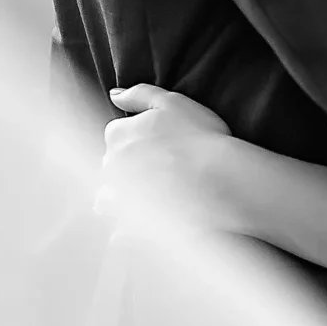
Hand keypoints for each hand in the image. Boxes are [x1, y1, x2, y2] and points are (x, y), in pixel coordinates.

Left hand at [98, 83, 234, 225]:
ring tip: (147, 200)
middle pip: (111, 165)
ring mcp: (120, 196)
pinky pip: (119, 230)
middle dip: (127, 168)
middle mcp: (112, 166)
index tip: (155, 145)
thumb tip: (114, 95)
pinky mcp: (131, 223)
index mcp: (118, 135)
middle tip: (157, 170)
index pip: (115, 135)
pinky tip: (143, 226)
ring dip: (120, 199)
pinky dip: (125, 230)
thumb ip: (139, 94)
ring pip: (107, 198)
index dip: (135, 139)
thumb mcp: (172, 102)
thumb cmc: (201, 137)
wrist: (219, 178)